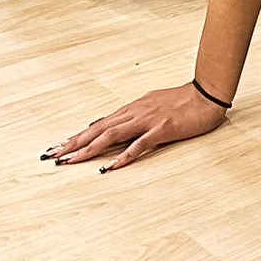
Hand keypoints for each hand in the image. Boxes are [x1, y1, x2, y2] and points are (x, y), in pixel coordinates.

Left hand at [46, 83, 226, 172]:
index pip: (98, 124)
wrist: (207, 94)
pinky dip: (124, 156)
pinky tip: (111, 166)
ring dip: (90, 149)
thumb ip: (132, 116)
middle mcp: (135, 113)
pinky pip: (140, 144)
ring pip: (112, 136)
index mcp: (132, 109)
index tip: (58, 147)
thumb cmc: (182, 101)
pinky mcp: (162, 129)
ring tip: (71, 161)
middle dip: (74, 143)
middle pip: (98, 129)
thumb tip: (112, 125)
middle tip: (53, 155)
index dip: (77, 136)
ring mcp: (148, 121)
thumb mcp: (152, 105)